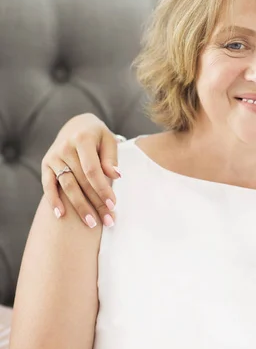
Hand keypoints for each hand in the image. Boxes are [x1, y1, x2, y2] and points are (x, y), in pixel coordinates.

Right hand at [41, 113, 121, 227]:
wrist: (76, 125)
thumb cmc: (98, 136)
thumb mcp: (108, 140)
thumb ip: (111, 157)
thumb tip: (116, 176)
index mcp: (82, 139)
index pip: (92, 169)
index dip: (102, 188)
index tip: (113, 204)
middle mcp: (65, 147)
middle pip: (81, 181)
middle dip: (95, 202)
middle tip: (108, 220)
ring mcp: (53, 156)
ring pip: (67, 186)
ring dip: (79, 206)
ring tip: (92, 223)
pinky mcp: (46, 165)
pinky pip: (48, 185)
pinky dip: (53, 201)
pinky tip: (61, 216)